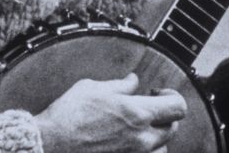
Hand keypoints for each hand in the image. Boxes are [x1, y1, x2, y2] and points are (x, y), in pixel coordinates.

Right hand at [35, 73, 187, 152]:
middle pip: (172, 128)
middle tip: (146, 107)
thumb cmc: (68, 114)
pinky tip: (122, 138)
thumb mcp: (94, 88)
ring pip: (160, 146)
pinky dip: (139, 146)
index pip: (178, 107)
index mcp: (138, 113)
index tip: (157, 92)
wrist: (49, 144)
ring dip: (154, 134)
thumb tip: (133, 81)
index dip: (172, 96)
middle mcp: (141, 138)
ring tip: (135, 125)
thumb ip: (120, 85)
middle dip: (164, 115)